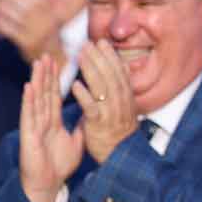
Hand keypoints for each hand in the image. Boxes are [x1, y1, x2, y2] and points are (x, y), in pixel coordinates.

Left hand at [0, 0, 63, 66]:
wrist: (51, 55)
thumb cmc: (45, 30)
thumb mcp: (47, 14)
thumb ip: (36, 1)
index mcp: (50, 13)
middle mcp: (44, 22)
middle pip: (23, 4)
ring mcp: (35, 33)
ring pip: (14, 15)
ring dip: (3, 7)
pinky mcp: (26, 42)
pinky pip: (9, 28)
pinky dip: (2, 22)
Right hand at [18, 55, 83, 201]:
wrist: (47, 183)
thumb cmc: (58, 165)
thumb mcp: (75, 143)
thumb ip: (79, 128)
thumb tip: (88, 116)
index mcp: (52, 120)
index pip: (54, 95)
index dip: (56, 79)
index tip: (58, 62)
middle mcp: (42, 119)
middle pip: (44, 92)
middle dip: (46, 74)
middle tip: (47, 55)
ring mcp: (34, 124)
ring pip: (36, 98)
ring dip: (37, 80)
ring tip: (38, 64)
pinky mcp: (29, 133)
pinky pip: (29, 114)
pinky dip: (29, 100)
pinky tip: (29, 87)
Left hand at [71, 40, 136, 163]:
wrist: (119, 159)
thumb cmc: (116, 132)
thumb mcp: (121, 109)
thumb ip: (118, 90)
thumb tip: (119, 68)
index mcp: (127, 101)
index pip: (120, 75)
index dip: (112, 58)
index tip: (102, 42)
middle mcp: (121, 106)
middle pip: (112, 78)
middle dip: (101, 59)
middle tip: (88, 43)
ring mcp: (111, 116)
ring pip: (103, 90)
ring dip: (92, 71)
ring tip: (80, 55)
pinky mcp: (99, 126)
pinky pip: (92, 109)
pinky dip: (84, 96)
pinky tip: (74, 84)